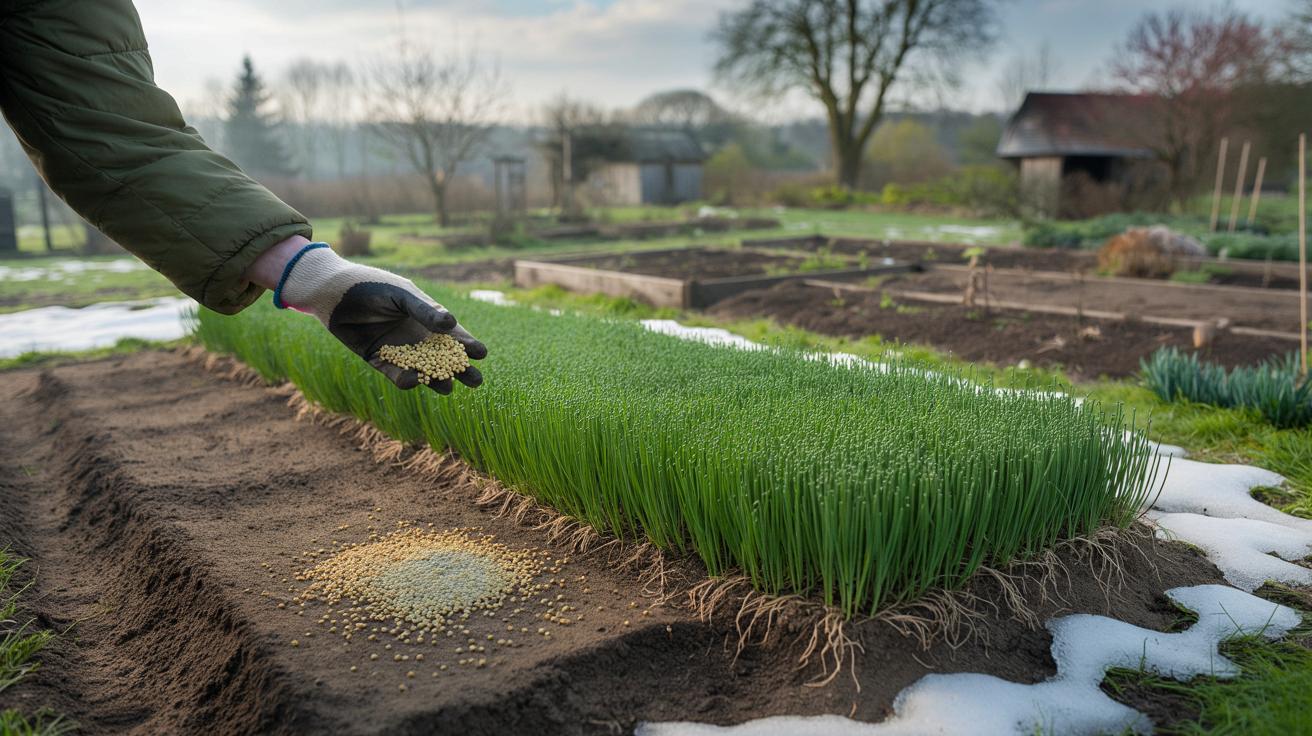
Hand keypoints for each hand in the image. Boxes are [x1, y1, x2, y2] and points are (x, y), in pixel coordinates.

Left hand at [250, 239, 485, 392]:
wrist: (333, 293)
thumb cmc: (371, 286)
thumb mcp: (402, 295)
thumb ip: (425, 311)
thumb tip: (452, 324)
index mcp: (426, 318)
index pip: (452, 335)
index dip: (467, 344)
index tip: (482, 353)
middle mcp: (415, 336)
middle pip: (443, 358)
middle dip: (460, 369)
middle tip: (476, 381)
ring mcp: (398, 350)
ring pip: (422, 370)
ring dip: (435, 379)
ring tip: (447, 386)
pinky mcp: (378, 360)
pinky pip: (394, 374)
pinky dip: (404, 379)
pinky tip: (414, 381)